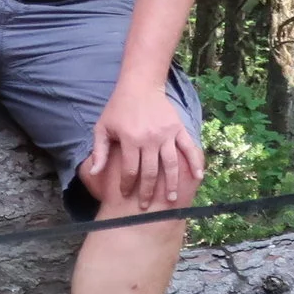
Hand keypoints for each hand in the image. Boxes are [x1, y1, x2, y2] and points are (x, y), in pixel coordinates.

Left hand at [84, 86, 204, 207]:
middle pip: (151, 172)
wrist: (140, 86)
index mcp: (130, 140)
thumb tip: (95, 173)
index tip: (125, 195)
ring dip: (172, 184)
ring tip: (172, 201)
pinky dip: (195, 163)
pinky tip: (198, 177)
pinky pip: (189, 148)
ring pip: (171, 165)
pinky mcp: (178, 129)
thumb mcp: (103, 128)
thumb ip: (100, 151)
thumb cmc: (117, 109)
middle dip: (148, 191)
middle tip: (146, 207)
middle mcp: (150, 139)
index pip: (130, 170)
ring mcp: (166, 134)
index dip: (127, 185)